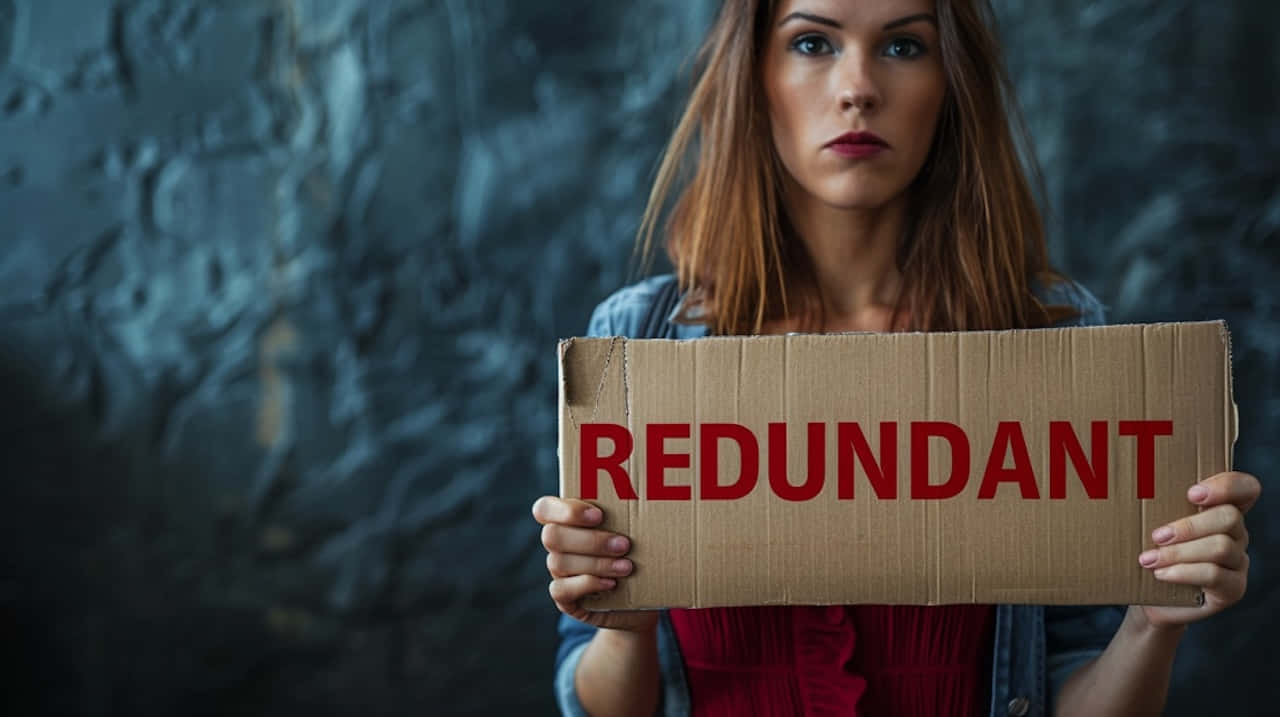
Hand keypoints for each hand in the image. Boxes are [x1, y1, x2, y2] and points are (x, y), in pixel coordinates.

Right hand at [532, 496, 658, 632]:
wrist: (641, 598)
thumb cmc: (637, 554)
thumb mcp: (634, 531)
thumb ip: (628, 511)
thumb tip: (651, 490)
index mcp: (566, 521)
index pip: (544, 508)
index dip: (566, 510)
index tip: (599, 515)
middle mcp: (557, 546)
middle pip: (552, 536)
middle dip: (591, 540)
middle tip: (624, 544)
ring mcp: (558, 573)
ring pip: (559, 563)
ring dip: (597, 563)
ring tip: (627, 566)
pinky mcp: (564, 598)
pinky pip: (561, 590)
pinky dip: (588, 584)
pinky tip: (611, 584)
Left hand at [1135, 471, 1260, 628]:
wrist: (1151, 598)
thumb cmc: (1152, 552)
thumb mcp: (1154, 524)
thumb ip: (1155, 503)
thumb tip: (1120, 478)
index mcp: (1221, 510)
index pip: (1245, 488)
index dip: (1227, 486)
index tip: (1192, 493)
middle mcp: (1236, 534)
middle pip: (1230, 517)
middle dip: (1190, 525)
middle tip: (1157, 535)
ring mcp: (1238, 561)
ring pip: (1221, 547)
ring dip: (1179, 552)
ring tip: (1148, 559)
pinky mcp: (1233, 588)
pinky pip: (1215, 575)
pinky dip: (1183, 572)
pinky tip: (1160, 574)